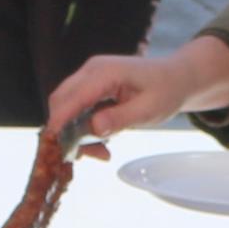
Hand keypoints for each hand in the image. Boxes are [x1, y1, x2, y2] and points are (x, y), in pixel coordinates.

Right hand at [47, 39, 228, 139]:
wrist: (176, 78)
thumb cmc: (166, 91)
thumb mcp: (148, 109)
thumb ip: (120, 118)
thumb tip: (94, 128)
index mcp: (105, 72)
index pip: (73, 98)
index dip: (60, 122)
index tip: (53, 146)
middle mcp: (91, 71)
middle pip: (61, 101)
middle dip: (66, 131)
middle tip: (85, 157)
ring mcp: (89, 78)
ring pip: (66, 108)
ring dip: (76, 133)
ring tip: (102, 153)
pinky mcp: (90, 87)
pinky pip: (76, 109)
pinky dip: (83, 129)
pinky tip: (102, 143)